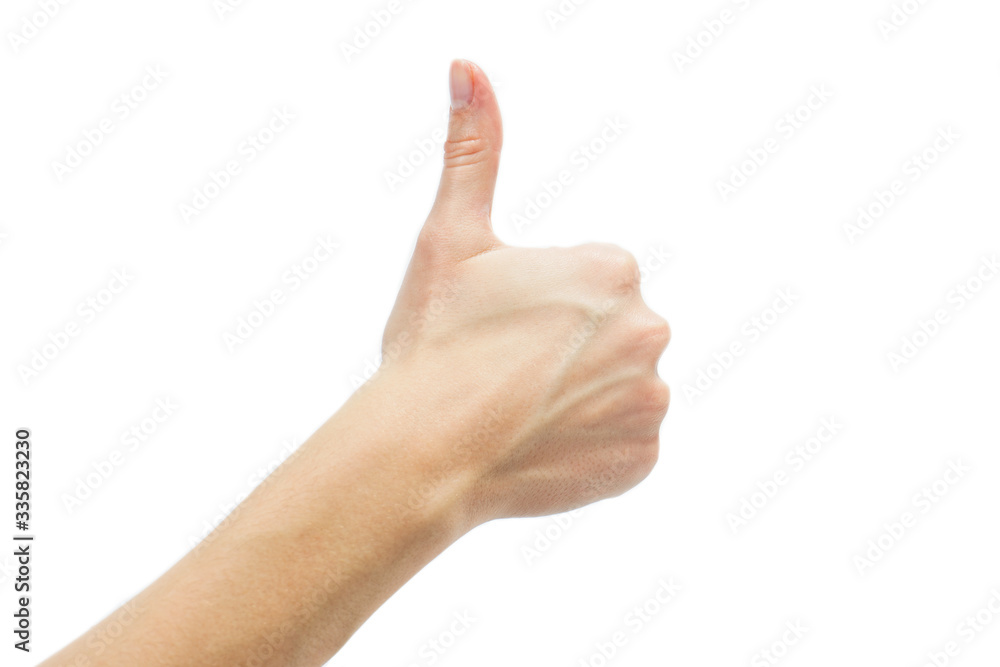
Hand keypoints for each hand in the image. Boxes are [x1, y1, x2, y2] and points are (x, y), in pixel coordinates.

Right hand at [376, 60, 670, 522]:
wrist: (425, 450)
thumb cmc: (436, 340)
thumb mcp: (451, 236)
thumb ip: (474, 150)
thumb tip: (467, 66)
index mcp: (613, 269)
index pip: (588, 284)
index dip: (536, 307)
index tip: (500, 330)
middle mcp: (650, 329)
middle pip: (608, 334)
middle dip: (564, 349)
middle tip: (505, 373)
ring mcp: (652, 399)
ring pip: (618, 387)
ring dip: (579, 396)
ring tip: (520, 412)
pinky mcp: (644, 459)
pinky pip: (624, 443)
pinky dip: (590, 445)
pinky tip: (541, 444)